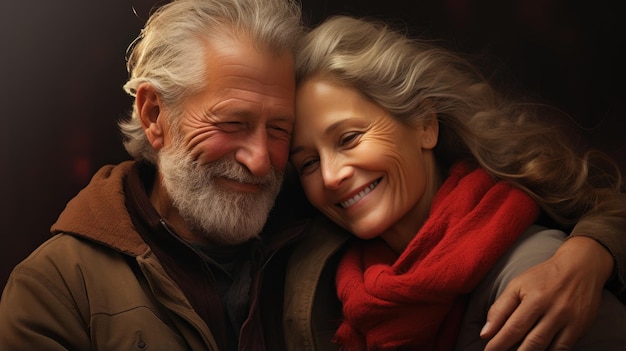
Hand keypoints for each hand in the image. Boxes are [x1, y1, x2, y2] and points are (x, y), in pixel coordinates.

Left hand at [480, 236, 613, 350]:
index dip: (498, 344)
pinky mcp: (580, 327)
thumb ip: (500, 308)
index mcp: (534, 299)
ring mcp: (569, 320)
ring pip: (546, 347)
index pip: (513, 328)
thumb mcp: (518, 285)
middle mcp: (553, 310)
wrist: (581, 267)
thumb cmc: (543, 277)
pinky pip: (563, 348)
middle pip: (531, 342)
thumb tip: (486, 333)